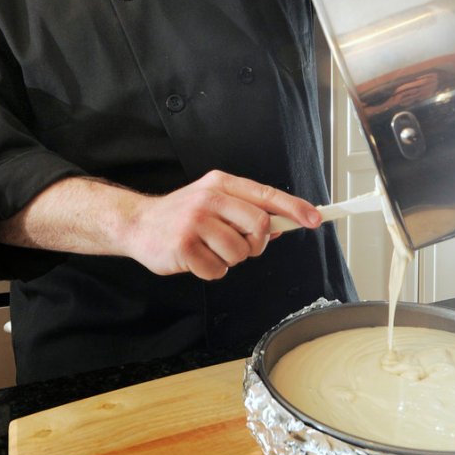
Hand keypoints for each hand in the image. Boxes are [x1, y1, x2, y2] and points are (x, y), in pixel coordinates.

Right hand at [118, 171, 322, 279]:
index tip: (315, 219)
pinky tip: (196, 258)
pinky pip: (217, 270)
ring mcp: (195, 221)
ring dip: (230, 259)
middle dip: (256, 243)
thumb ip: (246, 210)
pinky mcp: (184, 246)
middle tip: (240, 245)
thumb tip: (283, 224)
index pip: (266, 195)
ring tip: (210, 249)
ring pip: (239, 252)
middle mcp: (209, 198)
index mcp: (221, 184)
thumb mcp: (214, 202)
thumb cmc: (182, 215)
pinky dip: (211, 271)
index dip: (294, 208)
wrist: (138, 224)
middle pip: (259, 225)